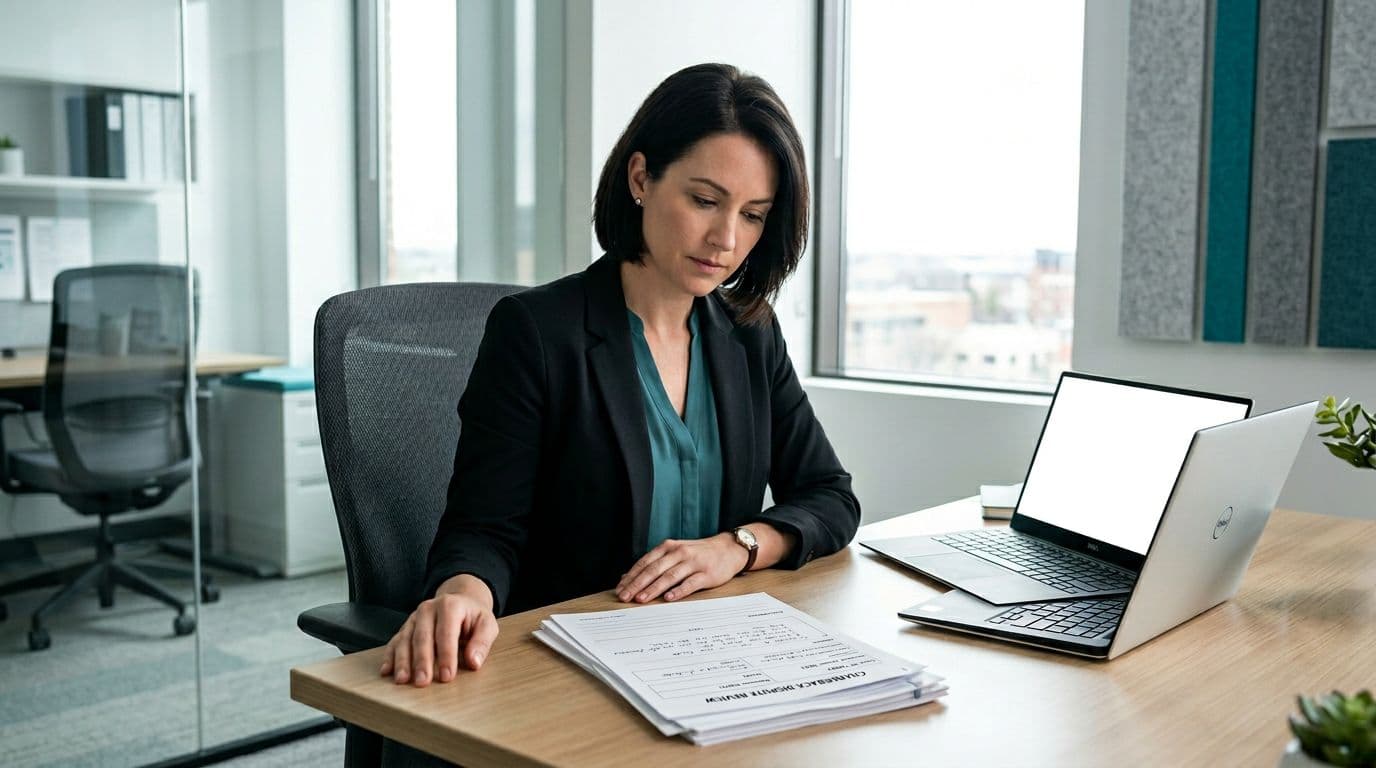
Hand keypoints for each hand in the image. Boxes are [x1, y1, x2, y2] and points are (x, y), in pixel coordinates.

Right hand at [380, 574, 497, 686]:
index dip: (446, 656)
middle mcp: (428, 609)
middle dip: (422, 661)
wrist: (460, 601)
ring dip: (402, 661)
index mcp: (450, 606)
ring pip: (405, 640)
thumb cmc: (473, 617)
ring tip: (402, 680)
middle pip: (422, 637)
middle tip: (422, 682)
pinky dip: (390, 657)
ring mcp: (414, 618)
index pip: (446, 633)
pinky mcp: (405, 628)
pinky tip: (386, 671)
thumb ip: (482, 642)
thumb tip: (474, 662)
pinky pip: (395, 642)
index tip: (447, 676)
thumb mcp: (487, 624)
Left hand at [616, 534, 746, 603]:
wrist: (728, 549)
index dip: (631, 576)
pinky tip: (668, 598)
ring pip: (669, 576)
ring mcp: (693, 563)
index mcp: (668, 547)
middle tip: (625, 597)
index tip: (620, 589)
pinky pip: (690, 583)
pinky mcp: (706, 574)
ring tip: (641, 599)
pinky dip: (678, 591)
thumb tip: (627, 578)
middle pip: (654, 570)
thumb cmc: (697, 554)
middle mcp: (679, 552)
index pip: (645, 562)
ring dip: (653, 589)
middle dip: (637, 584)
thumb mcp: (675, 553)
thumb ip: (654, 564)